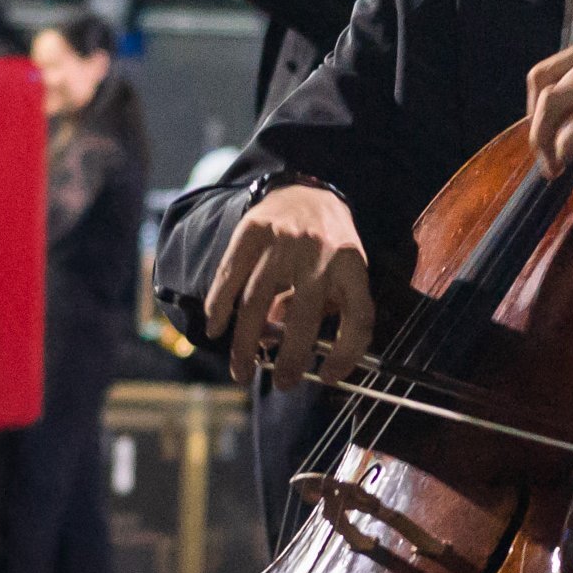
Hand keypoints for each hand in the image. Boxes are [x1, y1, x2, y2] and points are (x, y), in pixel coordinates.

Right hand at [202, 185, 373, 388]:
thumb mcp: (344, 270)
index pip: (358, 318)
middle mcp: (319, 253)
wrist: (305, 189)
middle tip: (282, 384)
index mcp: (352, 265)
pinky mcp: (252, 232)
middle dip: (291, 359)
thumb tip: (290, 350)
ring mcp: (283, 241)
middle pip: (304, 317)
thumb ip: (327, 307)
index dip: (347, 355)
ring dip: (246, 344)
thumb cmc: (329, 244)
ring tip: (241, 370)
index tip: (328, 377)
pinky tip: (215, 328)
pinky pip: (230, 277)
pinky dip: (219, 307)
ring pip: (257, 302)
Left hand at [524, 31, 572, 178]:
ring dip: (543, 142)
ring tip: (552, 167)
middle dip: (535, 128)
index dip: (534, 107)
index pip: (543, 72)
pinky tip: (566, 164)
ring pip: (553, 106)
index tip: (544, 133)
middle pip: (541, 90)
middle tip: (544, 156)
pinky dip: (563, 148)